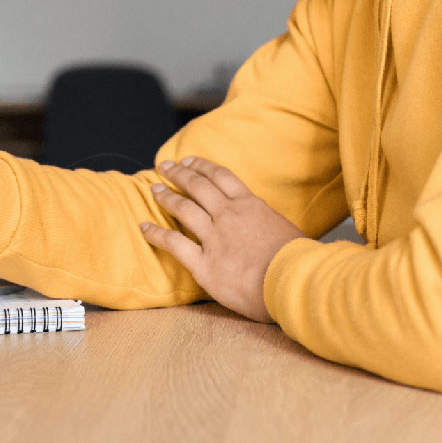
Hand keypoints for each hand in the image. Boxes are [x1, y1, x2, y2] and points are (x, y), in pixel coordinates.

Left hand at [140, 156, 309, 322]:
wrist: (293, 281)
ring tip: (154, 190)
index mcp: (249, 204)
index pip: (221, 176)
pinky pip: (174, 244)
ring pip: (183, 208)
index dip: (202, 166)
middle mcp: (228, 215)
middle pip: (198, 186)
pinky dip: (156, 234)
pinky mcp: (204, 263)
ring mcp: (214, 237)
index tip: (189, 161)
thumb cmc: (298, 261)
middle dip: (179, 174)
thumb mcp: (285, 229)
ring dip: (166, 197)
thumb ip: (267, 223)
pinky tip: (144, 227)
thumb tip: (264, 226)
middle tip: (165, 166)